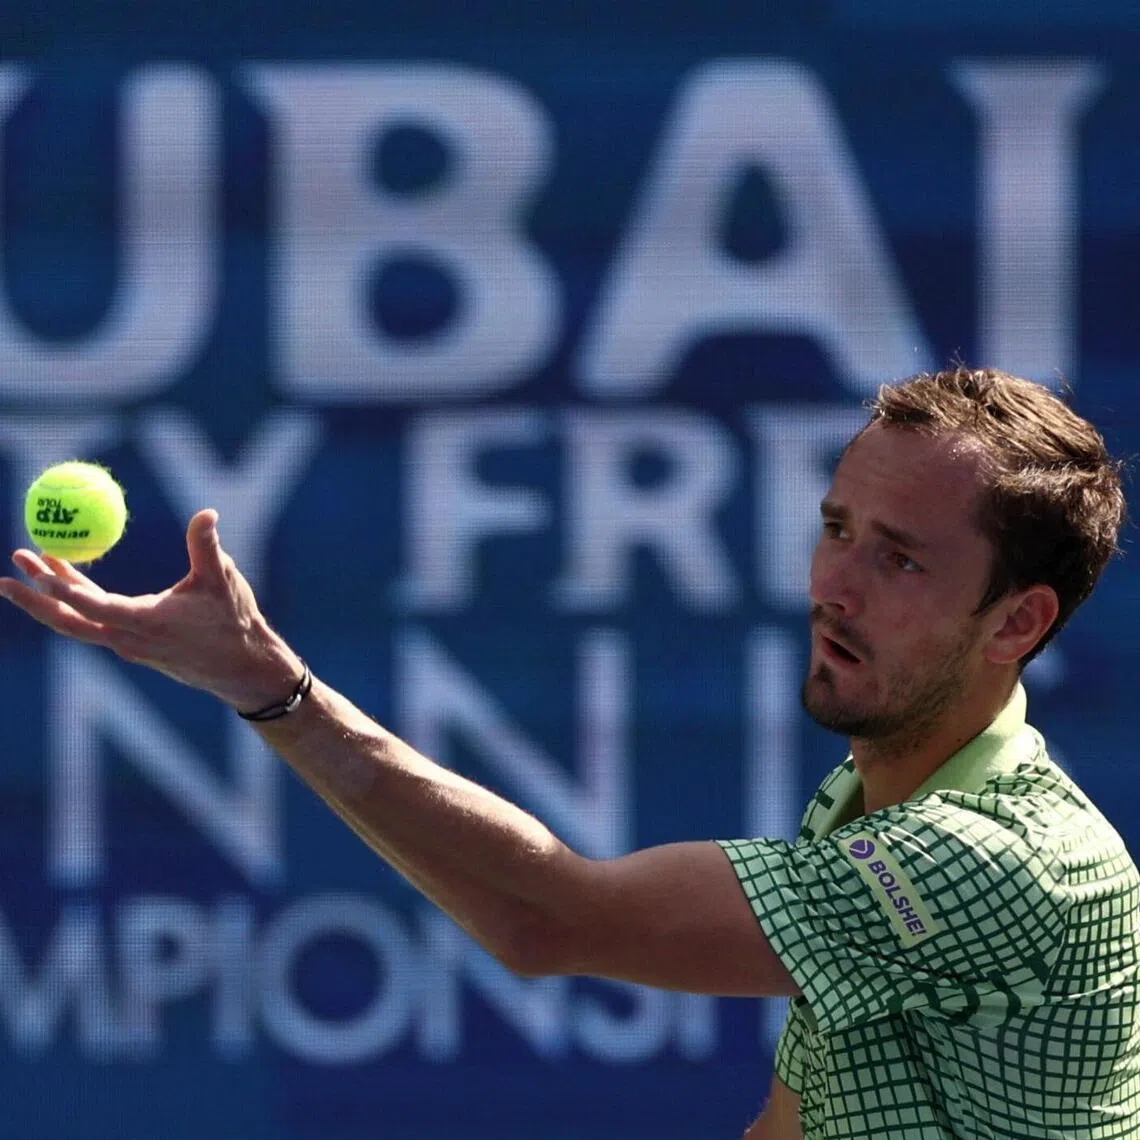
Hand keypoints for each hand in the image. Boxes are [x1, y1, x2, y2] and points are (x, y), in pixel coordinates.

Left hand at [0, 508, 303, 711]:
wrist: (242, 668)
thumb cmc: (235, 623)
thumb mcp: (223, 580)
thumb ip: (207, 547)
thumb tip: (206, 513)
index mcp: (147, 623)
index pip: (93, 607)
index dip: (63, 588)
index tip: (37, 568)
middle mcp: (129, 640)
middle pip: (68, 621)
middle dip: (34, 596)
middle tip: (12, 564)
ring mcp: (129, 646)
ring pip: (79, 622)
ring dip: (52, 595)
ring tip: (33, 561)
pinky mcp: (133, 647)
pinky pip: (94, 623)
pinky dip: (76, 601)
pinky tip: (71, 580)